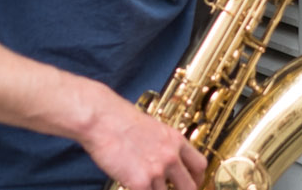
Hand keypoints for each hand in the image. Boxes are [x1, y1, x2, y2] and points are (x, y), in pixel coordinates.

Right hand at [80, 93, 206, 189]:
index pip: (200, 165)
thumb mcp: (151, 126)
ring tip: (144, 186)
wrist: (101, 118)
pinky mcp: (140, 182)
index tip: (192, 183)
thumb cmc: (118, 118)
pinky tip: (133, 188)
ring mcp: (157, 171)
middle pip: (190, 186)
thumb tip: (162, 158)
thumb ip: (162, 144)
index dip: (197, 179)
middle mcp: (170, 156)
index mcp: (175, 140)